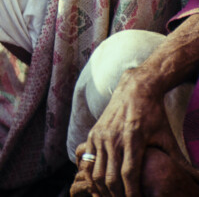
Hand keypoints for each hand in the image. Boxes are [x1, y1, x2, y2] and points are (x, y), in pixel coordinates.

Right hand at [71, 68, 186, 196]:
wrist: (134, 89)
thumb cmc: (153, 114)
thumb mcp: (167, 136)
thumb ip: (179, 161)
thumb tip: (197, 178)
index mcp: (133, 138)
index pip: (129, 174)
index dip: (132, 194)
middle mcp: (113, 137)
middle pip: (110, 178)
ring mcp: (100, 135)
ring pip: (96, 173)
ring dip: (103, 191)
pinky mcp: (93, 134)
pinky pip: (88, 162)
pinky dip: (92, 178)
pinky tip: (101, 188)